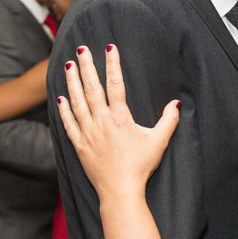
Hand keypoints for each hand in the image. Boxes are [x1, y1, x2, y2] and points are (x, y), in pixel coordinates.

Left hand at [58, 45, 178, 201]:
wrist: (120, 191)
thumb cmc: (141, 167)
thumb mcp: (159, 142)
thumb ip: (169, 120)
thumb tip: (176, 103)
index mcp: (120, 118)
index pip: (115, 84)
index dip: (112, 63)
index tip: (109, 47)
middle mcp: (101, 122)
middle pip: (92, 88)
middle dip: (86, 66)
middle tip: (82, 49)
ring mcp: (88, 133)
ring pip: (77, 102)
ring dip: (72, 82)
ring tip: (69, 66)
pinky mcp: (79, 145)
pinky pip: (69, 123)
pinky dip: (64, 109)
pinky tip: (60, 97)